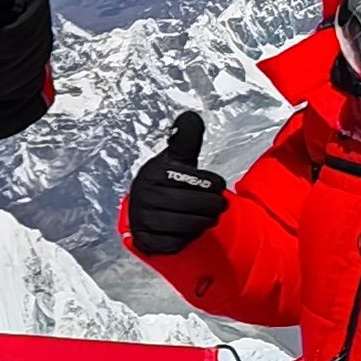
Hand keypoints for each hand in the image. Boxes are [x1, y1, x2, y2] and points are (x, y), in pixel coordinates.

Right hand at [123, 111, 229, 257]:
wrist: (141, 209)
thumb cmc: (165, 182)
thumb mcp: (175, 158)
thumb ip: (186, 139)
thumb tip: (190, 116)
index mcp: (155, 173)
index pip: (200, 181)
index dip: (215, 185)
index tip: (215, 186)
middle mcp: (145, 196)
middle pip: (196, 205)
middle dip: (213, 206)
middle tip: (218, 205)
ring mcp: (143, 220)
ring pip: (189, 225)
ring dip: (204, 222)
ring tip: (208, 217)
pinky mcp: (146, 241)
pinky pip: (177, 243)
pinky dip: (189, 238)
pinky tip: (190, 230)